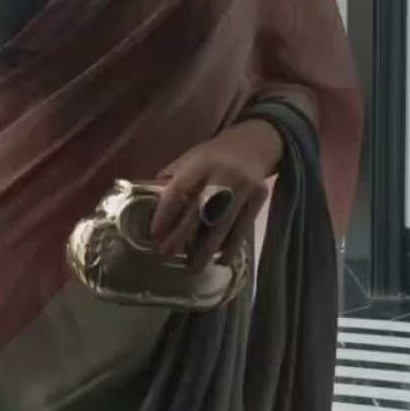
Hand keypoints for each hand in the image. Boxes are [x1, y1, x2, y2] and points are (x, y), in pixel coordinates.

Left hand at [150, 118, 283, 271]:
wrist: (255, 143)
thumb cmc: (215, 155)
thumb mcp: (192, 157)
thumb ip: (174, 179)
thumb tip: (150, 206)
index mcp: (201, 162)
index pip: (179, 188)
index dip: (165, 213)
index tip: (154, 234)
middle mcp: (224, 174)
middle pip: (200, 211)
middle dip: (181, 237)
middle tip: (165, 256)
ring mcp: (244, 187)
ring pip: (222, 225)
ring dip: (205, 250)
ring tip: (191, 268)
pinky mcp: (259, 198)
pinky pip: (242, 229)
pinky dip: (230, 247)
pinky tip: (219, 260)